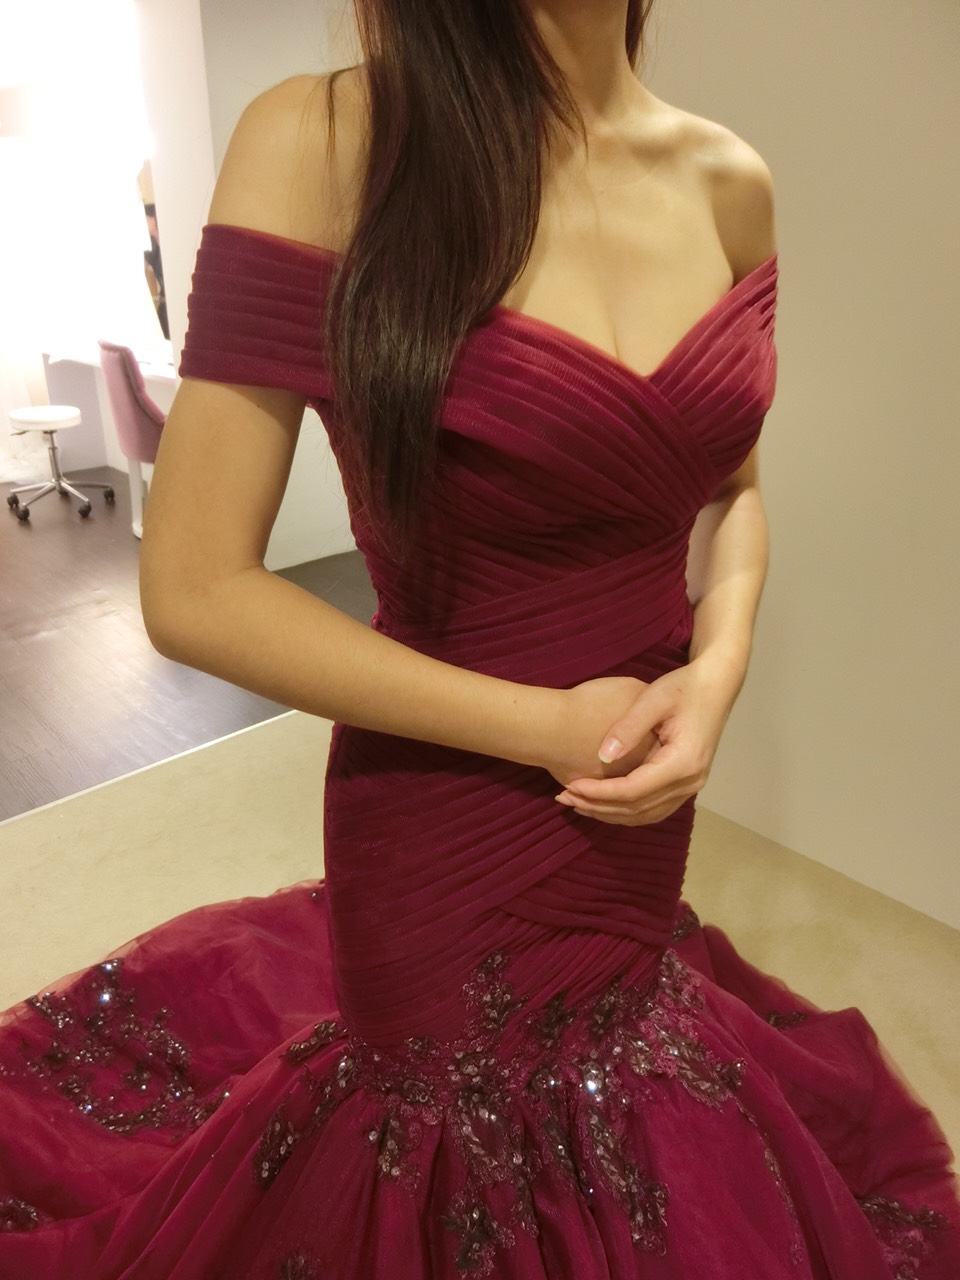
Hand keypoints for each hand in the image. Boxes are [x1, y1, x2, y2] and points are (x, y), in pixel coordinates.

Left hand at [553, 658, 740, 825]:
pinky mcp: (687, 784)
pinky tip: (603, 803)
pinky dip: (626, 810)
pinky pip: (654, 809)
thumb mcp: (654, 699)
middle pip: (638, 808)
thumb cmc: (684, 687)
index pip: (634, 790)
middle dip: (598, 806)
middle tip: (565, 798)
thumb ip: (629, 728)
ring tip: (578, 804)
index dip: (599, 792)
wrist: (716, 686)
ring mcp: (691, 786)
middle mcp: (690, 782)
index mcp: (683, 762)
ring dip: (610, 813)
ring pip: (645, 814)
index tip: (571, 785)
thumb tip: (603, 756)